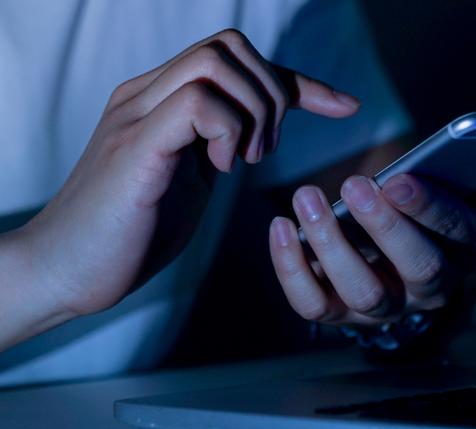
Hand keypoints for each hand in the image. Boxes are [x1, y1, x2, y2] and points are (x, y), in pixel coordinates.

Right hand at [15, 29, 359, 332]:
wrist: (65, 270)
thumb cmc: (129, 232)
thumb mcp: (190, 182)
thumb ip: (215, 150)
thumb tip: (251, 136)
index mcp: (163, 102)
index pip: (240, 64)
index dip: (300, 83)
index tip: (345, 107)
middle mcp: (147, 95)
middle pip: (230, 46)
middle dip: (272, 94)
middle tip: (263, 152)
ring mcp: (138, 116)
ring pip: (216, 63)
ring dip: (253, 113)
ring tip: (242, 161)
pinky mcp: (134, 147)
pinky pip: (196, 103)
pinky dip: (226, 131)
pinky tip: (218, 168)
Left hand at [269, 162, 475, 325]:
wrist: (397, 271)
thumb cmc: (424, 225)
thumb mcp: (457, 202)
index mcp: (461, 253)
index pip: (453, 233)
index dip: (428, 207)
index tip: (398, 179)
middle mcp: (425, 289)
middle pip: (415, 267)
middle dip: (385, 227)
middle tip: (354, 185)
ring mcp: (379, 307)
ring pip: (360, 289)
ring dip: (330, 244)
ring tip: (304, 197)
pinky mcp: (338, 313)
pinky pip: (311, 304)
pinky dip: (290, 268)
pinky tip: (280, 226)